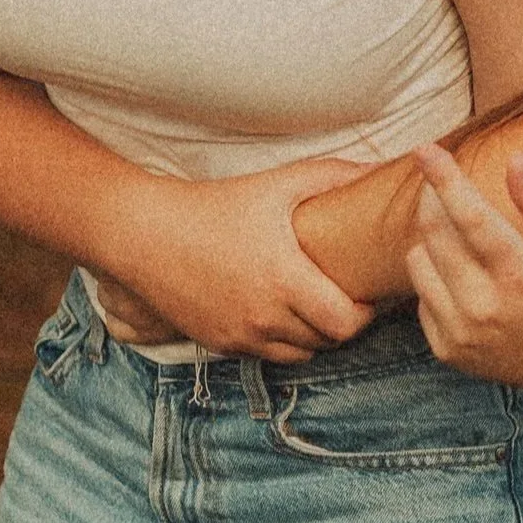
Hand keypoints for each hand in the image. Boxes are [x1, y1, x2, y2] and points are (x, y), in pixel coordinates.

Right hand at [98, 158, 376, 362]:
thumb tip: (377, 167)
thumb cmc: (214, 206)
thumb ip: (331, 176)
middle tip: (347, 297)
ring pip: (298, 354)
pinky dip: (281, 340)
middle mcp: (264, 317)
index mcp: (284, 280)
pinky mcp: (220, 344)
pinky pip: (266, 355)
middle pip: (327, 342)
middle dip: (343, 323)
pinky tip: (280, 311)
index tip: (364, 291)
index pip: (346, 323)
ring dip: (313, 336)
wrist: (146, 235)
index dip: (364, 312)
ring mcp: (240, 336)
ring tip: (315, 306)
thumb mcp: (276, 184)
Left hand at [406, 144, 522, 388]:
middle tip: (442, 180)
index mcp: (521, 275)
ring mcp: (462, 334)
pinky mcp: (448, 350)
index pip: (471, 216)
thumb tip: (514, 159)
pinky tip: (465, 277)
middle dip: (432, 196)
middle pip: (434, 233)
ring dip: (431, 238)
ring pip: (418, 262)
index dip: (445, 178)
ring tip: (462, 235)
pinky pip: (420, 295)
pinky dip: (435, 276)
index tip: (425, 148)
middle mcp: (485, 308)